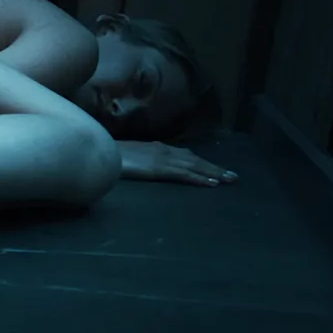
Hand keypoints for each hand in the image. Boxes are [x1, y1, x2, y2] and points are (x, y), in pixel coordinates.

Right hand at [118, 141, 238, 186]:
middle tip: (233, 177)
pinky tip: (211, 184)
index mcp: (157, 148)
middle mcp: (165, 150)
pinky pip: (184, 174)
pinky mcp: (160, 168)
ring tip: (229, 180)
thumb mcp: (128, 157)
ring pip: (195, 165)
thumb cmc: (109, 154)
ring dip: (213, 172)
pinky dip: (199, 178)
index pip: (185, 155)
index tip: (215, 170)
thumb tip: (142, 167)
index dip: (202, 163)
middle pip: (195, 159)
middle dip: (214, 167)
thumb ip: (139, 161)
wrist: (100, 150)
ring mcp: (163, 158)